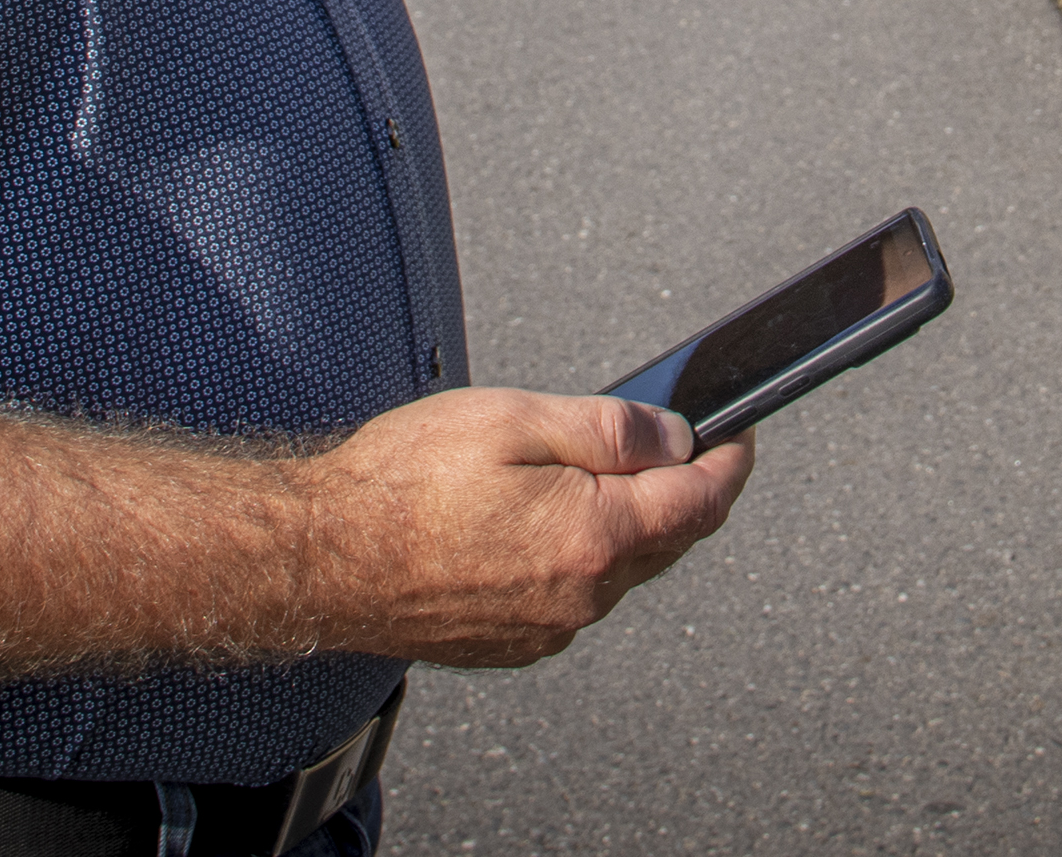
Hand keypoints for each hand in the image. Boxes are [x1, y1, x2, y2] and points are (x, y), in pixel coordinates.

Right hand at [289, 387, 754, 666]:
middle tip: (677, 444)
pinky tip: (546, 521)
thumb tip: (674, 436)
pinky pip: (574, 596)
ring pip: (619, 570)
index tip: (740, 437)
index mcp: (592, 537)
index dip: (729, 462)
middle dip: (683, 491)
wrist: (321, 556)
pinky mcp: (513, 642)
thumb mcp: (516, 419)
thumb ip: (610, 428)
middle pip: (667, 541)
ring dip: (628, 524)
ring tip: (593, 472)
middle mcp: (579, 596)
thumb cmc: (401, 485)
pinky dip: (582, 557)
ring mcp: (546, 627)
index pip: (699, 502)